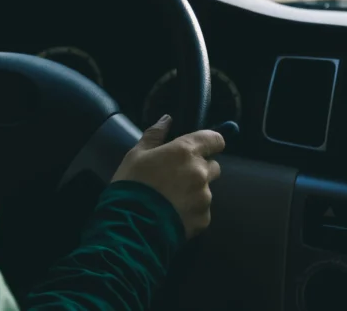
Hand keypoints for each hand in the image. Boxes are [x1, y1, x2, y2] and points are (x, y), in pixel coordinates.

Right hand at [112, 115, 224, 238]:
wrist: (131, 227)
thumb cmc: (132, 185)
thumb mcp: (136, 155)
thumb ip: (155, 135)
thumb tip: (167, 119)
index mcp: (186, 151)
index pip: (215, 140)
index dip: (210, 143)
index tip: (201, 148)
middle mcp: (201, 172)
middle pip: (214, 166)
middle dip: (201, 168)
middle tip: (179, 176)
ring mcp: (204, 198)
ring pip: (207, 189)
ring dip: (195, 191)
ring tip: (172, 199)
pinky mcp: (203, 220)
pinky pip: (202, 211)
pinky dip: (192, 211)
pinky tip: (173, 215)